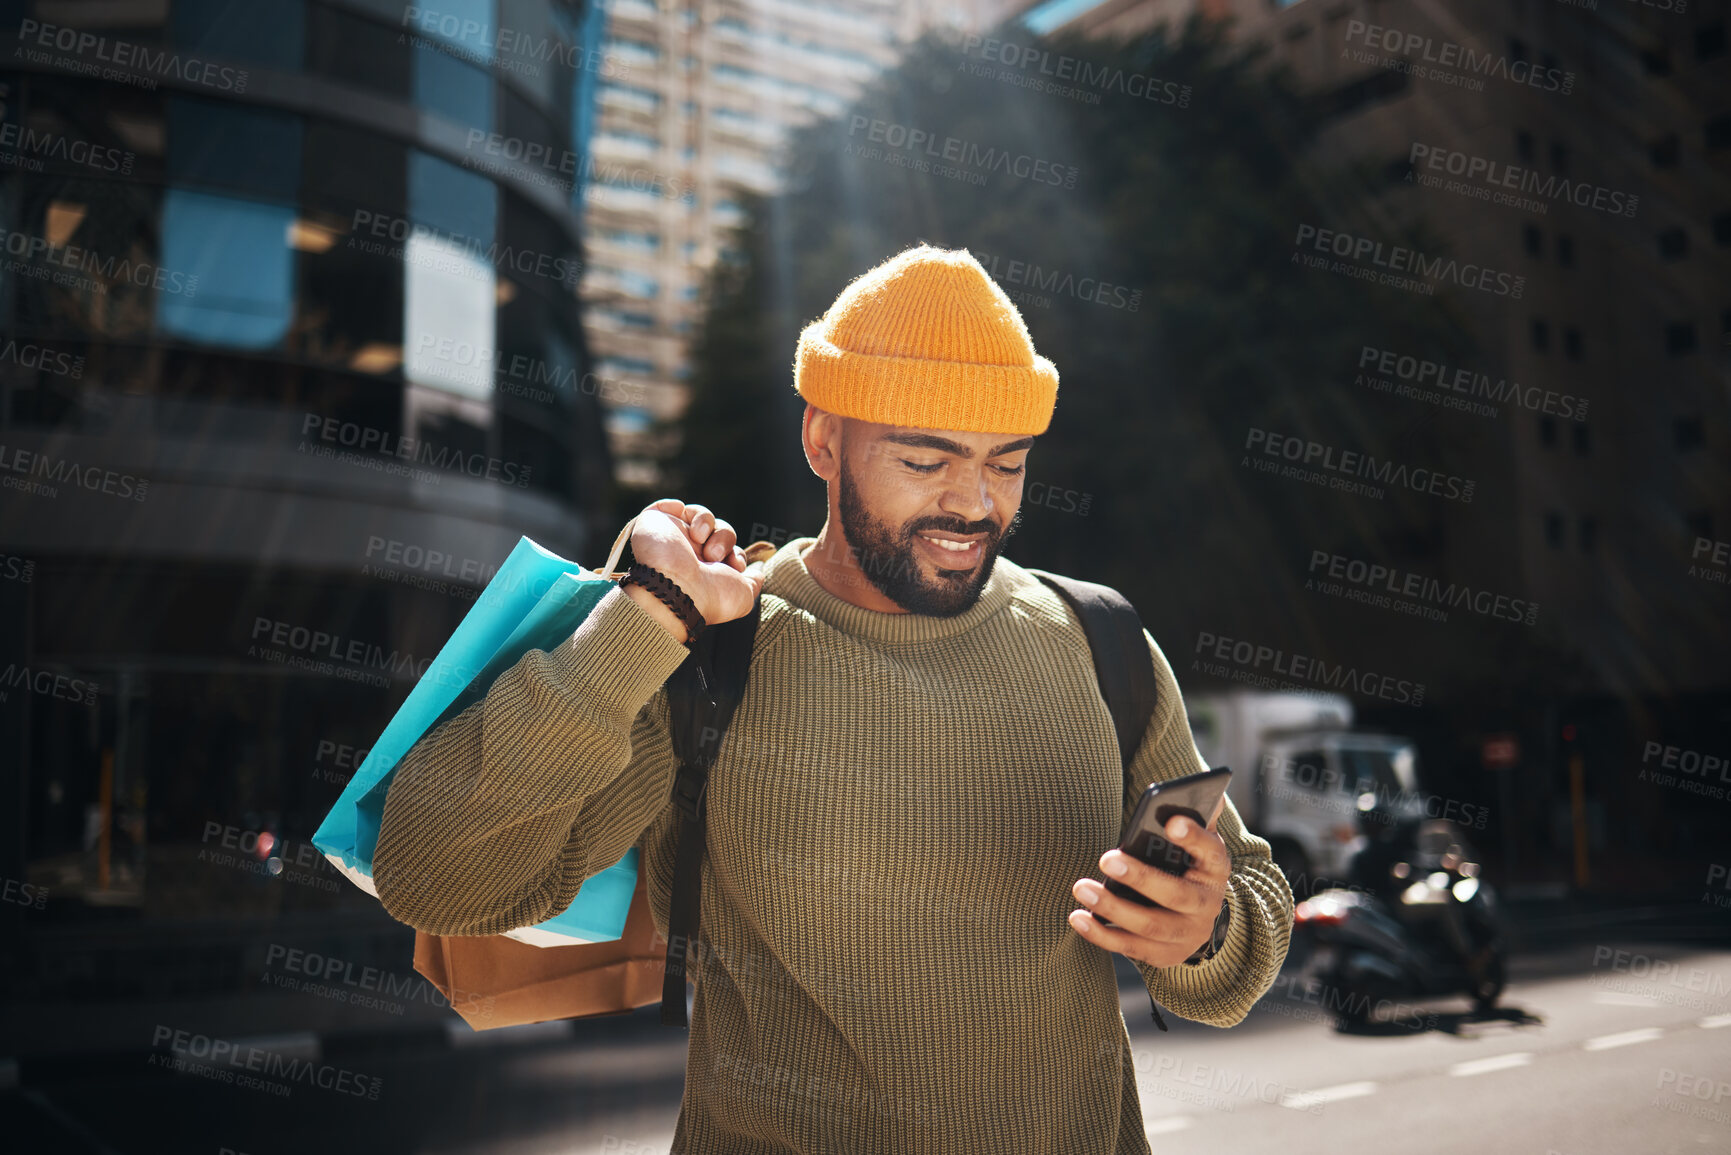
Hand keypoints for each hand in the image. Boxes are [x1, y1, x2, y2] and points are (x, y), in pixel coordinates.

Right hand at [625, 499, 764, 636]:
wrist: (673, 589)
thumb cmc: (708, 597)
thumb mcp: (742, 596)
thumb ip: (753, 582)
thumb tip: (760, 571)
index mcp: (707, 572)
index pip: (728, 551)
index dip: (736, 554)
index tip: (735, 566)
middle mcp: (689, 555)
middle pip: (720, 531)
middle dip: (725, 539)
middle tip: (714, 556)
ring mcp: (672, 538)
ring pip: (701, 515)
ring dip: (707, 523)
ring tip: (700, 539)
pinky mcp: (654, 524)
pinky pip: (669, 507)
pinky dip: (676, 506)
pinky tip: (679, 513)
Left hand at [1067, 790, 1229, 967]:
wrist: (1198, 919)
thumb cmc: (1186, 867)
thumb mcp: (1194, 844)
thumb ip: (1190, 819)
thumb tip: (1177, 795)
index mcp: (1215, 868)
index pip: (1210, 850)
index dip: (1193, 837)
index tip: (1170, 821)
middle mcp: (1206, 905)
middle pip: (1175, 894)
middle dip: (1140, 877)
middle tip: (1107, 858)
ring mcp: (1186, 934)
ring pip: (1149, 925)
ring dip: (1112, 907)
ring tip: (1081, 887)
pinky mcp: (1163, 954)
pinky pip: (1130, 947)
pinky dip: (1101, 934)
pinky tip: (1077, 917)